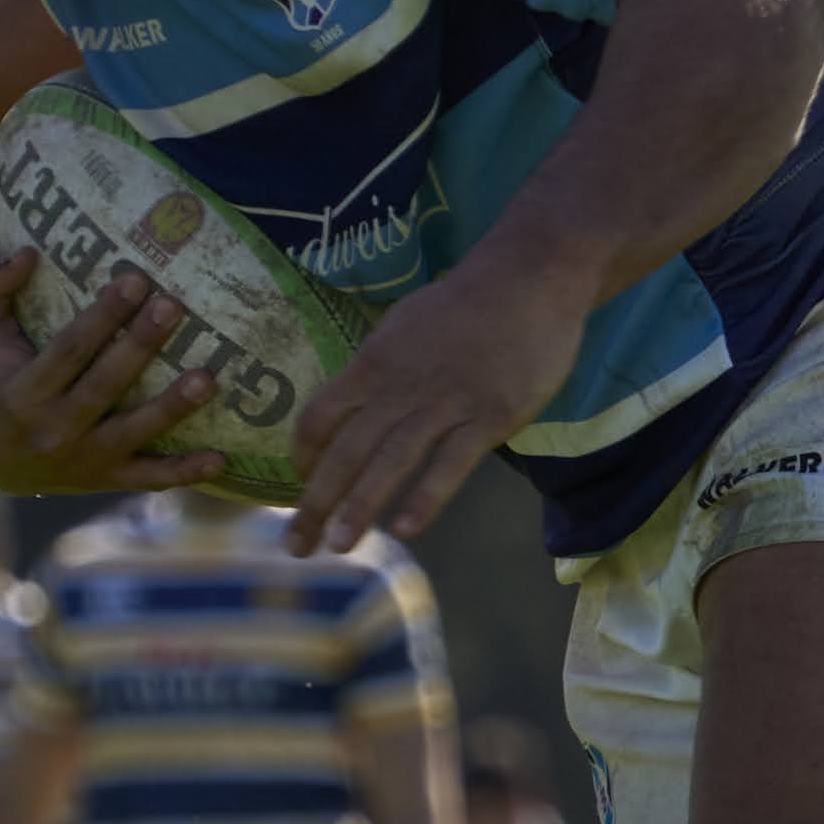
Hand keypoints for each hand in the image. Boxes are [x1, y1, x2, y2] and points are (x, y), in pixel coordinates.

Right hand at [0, 250, 222, 497]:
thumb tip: (25, 251)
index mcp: (23, 393)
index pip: (67, 351)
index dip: (101, 318)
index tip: (134, 280)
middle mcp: (54, 430)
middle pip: (104, 386)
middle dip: (140, 346)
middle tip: (173, 306)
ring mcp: (83, 459)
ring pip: (132, 433)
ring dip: (171, 408)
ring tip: (207, 378)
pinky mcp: (107, 478)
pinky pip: (148, 477)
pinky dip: (183, 472)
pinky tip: (220, 459)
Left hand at [286, 237, 586, 552]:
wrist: (528, 278)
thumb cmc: (465, 302)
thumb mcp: (404, 324)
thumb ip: (378, 366)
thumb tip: (352, 401)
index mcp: (374, 362)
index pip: (322, 414)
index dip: (305, 453)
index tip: (298, 483)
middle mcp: (401, 386)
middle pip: (347, 449)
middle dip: (316, 501)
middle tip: (295, 545)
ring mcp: (446, 403)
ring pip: (392, 461)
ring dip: (360, 506)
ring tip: (339, 546)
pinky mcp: (490, 417)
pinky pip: (451, 464)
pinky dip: (426, 498)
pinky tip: (405, 529)